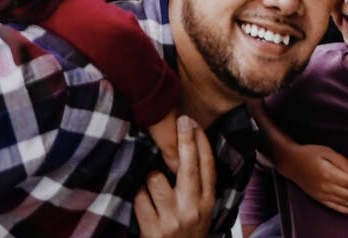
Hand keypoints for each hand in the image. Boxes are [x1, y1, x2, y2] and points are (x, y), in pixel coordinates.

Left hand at [133, 115, 217, 237]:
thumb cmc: (187, 233)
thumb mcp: (201, 212)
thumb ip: (198, 187)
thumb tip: (188, 151)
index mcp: (207, 202)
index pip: (208, 166)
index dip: (202, 142)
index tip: (194, 123)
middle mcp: (192, 209)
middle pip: (188, 167)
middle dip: (185, 140)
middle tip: (181, 120)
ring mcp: (172, 219)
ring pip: (156, 179)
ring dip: (151, 177)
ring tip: (154, 186)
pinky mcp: (152, 229)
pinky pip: (140, 198)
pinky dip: (139, 197)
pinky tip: (145, 204)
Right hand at [278, 140, 347, 216]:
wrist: (290, 162)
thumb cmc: (310, 153)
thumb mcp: (326, 151)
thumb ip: (341, 161)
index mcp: (328, 173)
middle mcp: (325, 186)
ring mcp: (321, 194)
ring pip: (343, 203)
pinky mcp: (319, 198)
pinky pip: (334, 207)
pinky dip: (345, 210)